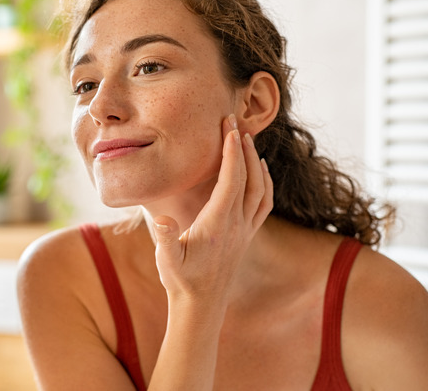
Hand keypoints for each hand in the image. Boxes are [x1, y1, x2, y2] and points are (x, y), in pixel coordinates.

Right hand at [152, 114, 272, 304]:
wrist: (201, 306)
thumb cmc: (181, 281)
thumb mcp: (167, 261)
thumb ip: (166, 239)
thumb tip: (163, 220)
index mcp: (219, 223)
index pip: (231, 179)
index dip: (231, 151)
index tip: (227, 127)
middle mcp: (237, 224)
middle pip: (249, 177)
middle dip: (242, 147)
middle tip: (234, 122)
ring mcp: (245, 230)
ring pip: (261, 189)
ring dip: (256, 162)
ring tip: (246, 140)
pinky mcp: (247, 236)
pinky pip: (264, 203)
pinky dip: (265, 182)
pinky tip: (259, 171)